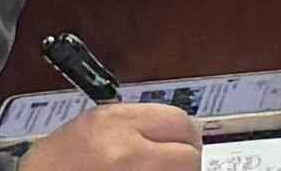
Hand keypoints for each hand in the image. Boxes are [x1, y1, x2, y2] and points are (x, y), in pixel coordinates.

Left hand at [23, 106, 207, 170]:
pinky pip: (133, 114)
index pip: (187, 154)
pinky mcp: (89, 115)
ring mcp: (101, 117)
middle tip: (176, 170)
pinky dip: (140, 132)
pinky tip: (130, 154)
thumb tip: (181, 165)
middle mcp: (116, 128)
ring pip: (160, 115)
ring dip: (164, 139)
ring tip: (153, 161)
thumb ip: (157, 168)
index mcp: (127, 157)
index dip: (190, 170)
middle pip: (182, 125)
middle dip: (184, 152)